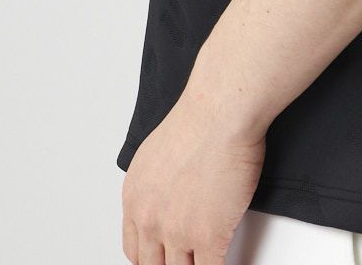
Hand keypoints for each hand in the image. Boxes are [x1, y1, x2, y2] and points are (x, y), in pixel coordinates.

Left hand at [121, 84, 266, 264]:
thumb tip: (171, 194)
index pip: (135, 249)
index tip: (163, 259)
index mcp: (135, 198)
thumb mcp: (158, 153)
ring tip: (202, 259)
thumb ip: (158, 184)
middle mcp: (150, 219)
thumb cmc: (200, 118)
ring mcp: (177, 232)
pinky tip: (227, 263)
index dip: (151, 259)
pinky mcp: (208, 236)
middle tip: (185, 260)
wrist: (220, 112)